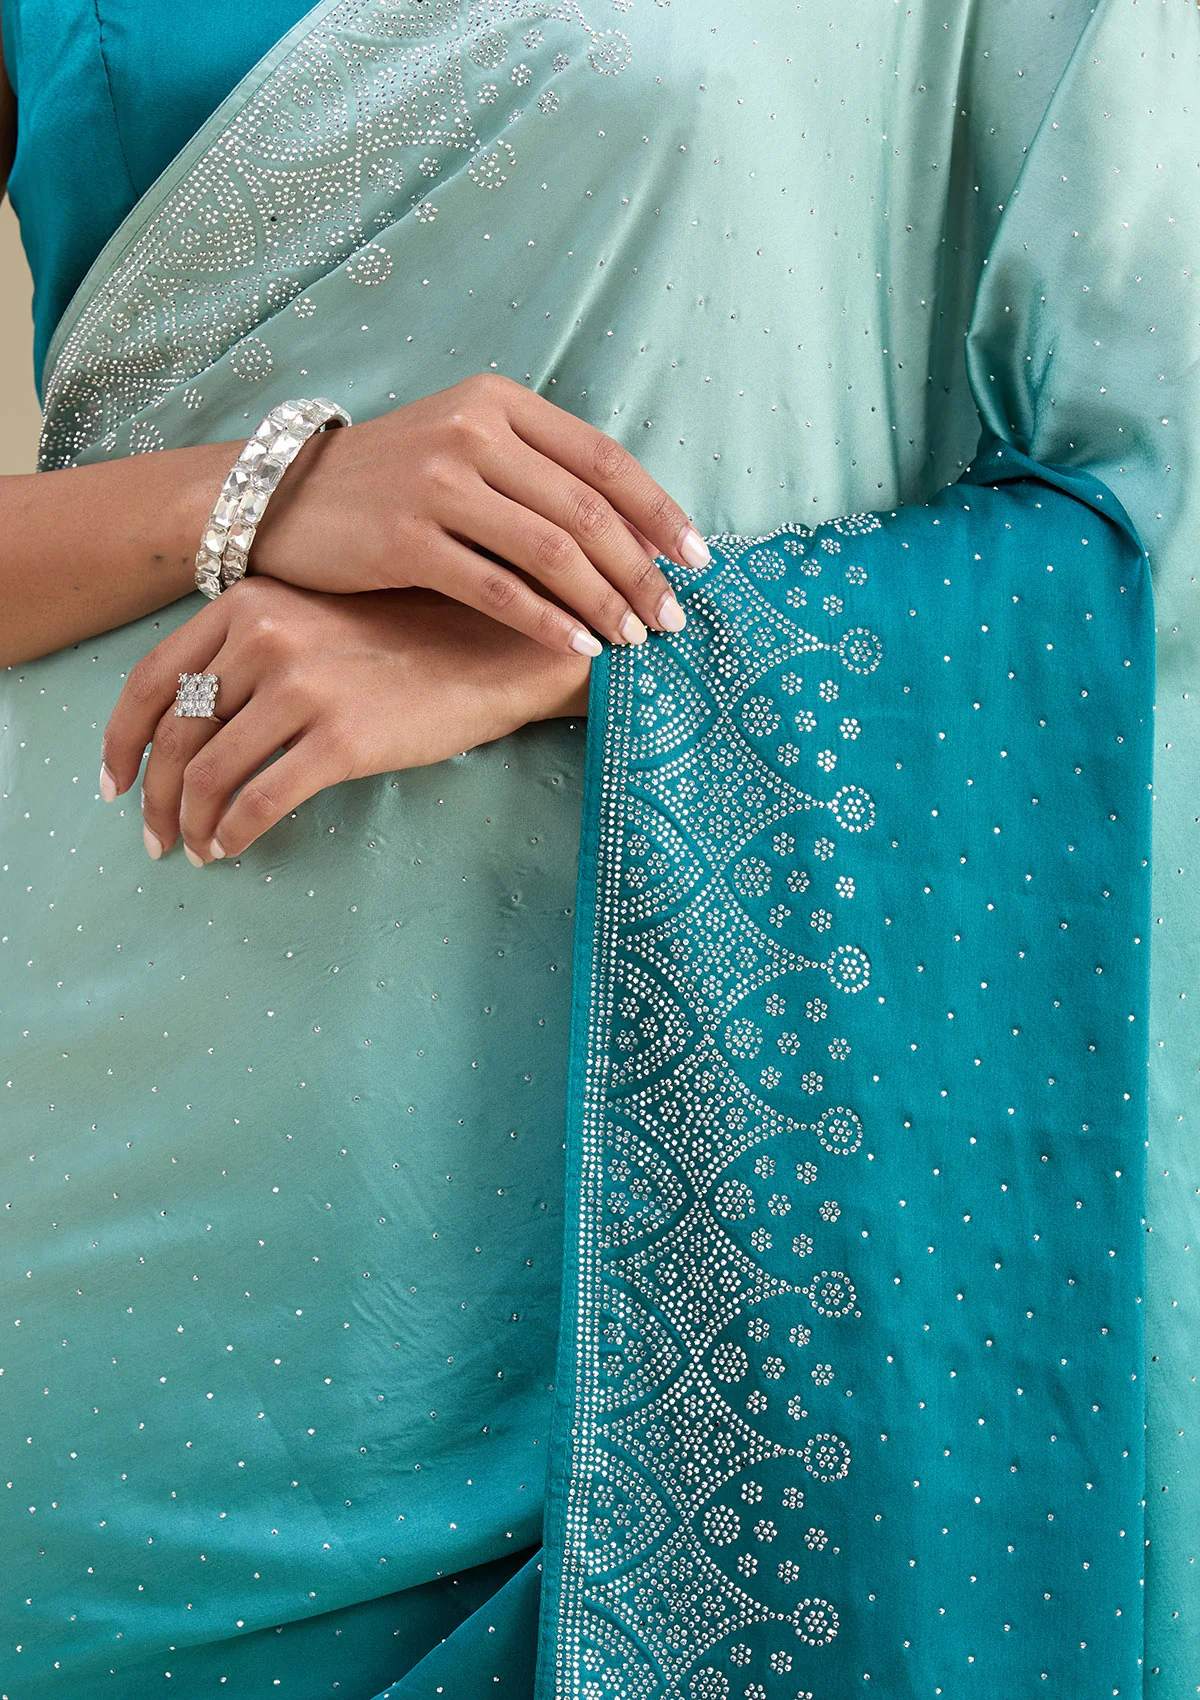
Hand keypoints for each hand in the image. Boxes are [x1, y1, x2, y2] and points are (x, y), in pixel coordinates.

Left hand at [99, 577, 591, 864]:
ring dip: (194, 823)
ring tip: (197, 849)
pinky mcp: (342, 738)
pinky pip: (260, 801)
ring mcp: (302, 687)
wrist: (498, 648)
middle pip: (177, 734)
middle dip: (157, 797)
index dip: (121, 740)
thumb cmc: (412, 637)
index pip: (153, 679)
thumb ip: (256, 645)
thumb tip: (195, 718)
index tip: (114, 782)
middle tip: (156, 836)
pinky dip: (235, 833)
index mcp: (250, 602)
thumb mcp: (322, 615)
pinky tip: (235, 848)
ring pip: (211, 774)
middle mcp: (266, 636)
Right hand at [247, 372, 709, 653]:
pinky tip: (579, 648)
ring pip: (551, 550)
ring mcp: (438, 482)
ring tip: (635, 641)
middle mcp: (473, 431)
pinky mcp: (405, 539)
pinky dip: (547, 622)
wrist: (275, 497)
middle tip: (673, 619)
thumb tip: (632, 535)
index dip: (659, 511)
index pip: (603, 458)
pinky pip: (497, 588)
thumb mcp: (461, 448)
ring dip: (604, 601)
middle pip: (587, 509)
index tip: (698, 560)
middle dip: (642, 571)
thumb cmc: (385, 483)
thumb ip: (536, 475)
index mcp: (498, 402)